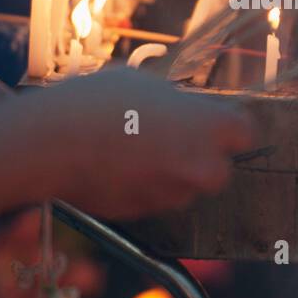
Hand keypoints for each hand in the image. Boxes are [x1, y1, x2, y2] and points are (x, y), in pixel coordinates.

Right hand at [32, 66, 256, 220]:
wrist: (53, 143)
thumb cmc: (99, 102)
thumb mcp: (144, 84)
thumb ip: (174, 102)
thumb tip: (178, 107)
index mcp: (211, 126)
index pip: (244, 132)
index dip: (226, 127)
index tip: (209, 121)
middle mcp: (202, 166)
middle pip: (218, 169)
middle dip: (200, 158)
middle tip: (170, 138)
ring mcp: (174, 194)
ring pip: (184, 187)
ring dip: (170, 174)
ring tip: (134, 149)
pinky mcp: (146, 213)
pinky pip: (155, 199)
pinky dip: (145, 187)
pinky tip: (118, 166)